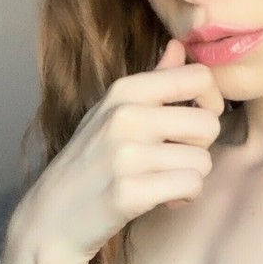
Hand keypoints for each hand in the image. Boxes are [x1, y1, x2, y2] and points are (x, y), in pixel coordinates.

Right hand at [21, 40, 224, 263]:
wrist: (51, 217)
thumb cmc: (89, 162)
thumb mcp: (112, 112)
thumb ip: (152, 80)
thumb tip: (178, 46)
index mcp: (124, 90)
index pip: (199, 77)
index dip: (210, 103)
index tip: (193, 124)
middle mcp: (125, 116)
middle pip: (209, 124)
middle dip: (200, 148)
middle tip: (175, 160)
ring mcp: (125, 154)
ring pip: (203, 161)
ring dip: (190, 178)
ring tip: (163, 182)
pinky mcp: (129, 192)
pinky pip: (191, 187)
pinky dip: (183, 198)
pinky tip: (163, 200)